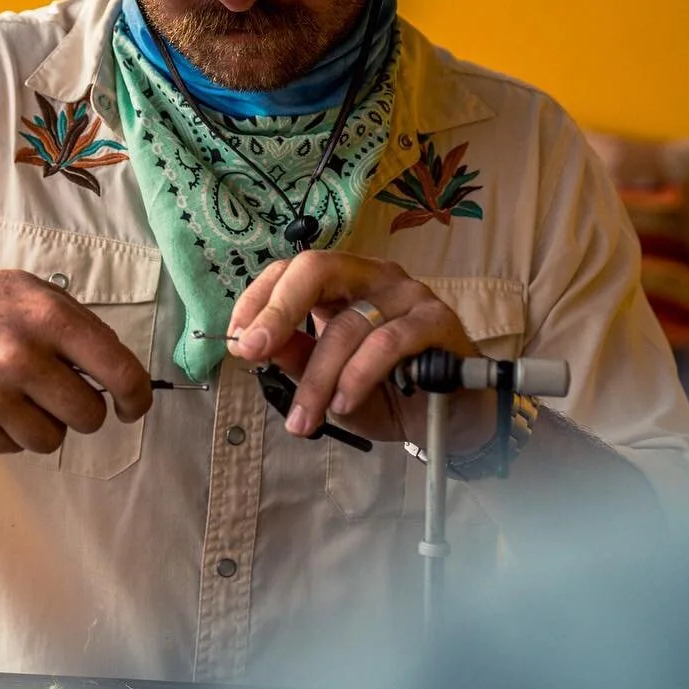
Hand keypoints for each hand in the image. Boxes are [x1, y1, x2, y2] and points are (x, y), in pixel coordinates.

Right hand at [0, 264, 153, 454]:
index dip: (136, 396)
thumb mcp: (28, 291)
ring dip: (43, 423)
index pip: (118, 370)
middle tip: (59, 392)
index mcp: (46, 316)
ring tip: (16, 393)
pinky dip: (6, 431)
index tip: (133, 406)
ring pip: (51, 440)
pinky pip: (12, 448)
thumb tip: (119, 375)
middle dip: (82, 409)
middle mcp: (19, 356)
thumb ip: (76, 327)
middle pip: (87, 415)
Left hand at [228, 251, 493, 450]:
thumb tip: (250, 342)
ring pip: (350, 323)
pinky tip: (345, 402)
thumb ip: (294, 357)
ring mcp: (410, 294)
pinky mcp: (438, 321)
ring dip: (319, 376)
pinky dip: (360, 375)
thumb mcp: (329, 378)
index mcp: (343, 282)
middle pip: (318, 269)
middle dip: (278, 312)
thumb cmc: (387, 392)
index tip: (237, 338)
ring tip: (304, 416)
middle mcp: (375, 276)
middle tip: (251, 352)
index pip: (293, 269)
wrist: (451, 419)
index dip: (259, 297)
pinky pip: (390, 342)